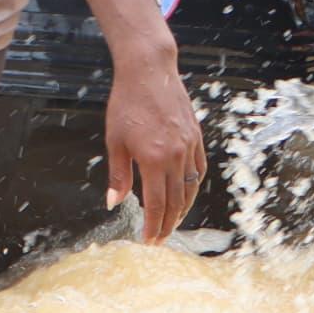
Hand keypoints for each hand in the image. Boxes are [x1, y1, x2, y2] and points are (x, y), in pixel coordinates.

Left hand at [104, 37, 208, 240]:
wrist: (149, 71)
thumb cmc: (126, 104)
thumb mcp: (115, 141)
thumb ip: (118, 175)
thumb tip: (114, 204)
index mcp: (154, 160)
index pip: (156, 204)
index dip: (153, 226)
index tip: (149, 241)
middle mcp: (176, 157)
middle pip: (176, 202)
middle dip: (168, 224)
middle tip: (160, 239)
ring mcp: (189, 147)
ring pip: (191, 189)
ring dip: (182, 210)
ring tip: (172, 222)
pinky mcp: (196, 137)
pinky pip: (199, 170)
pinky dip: (194, 187)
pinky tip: (187, 194)